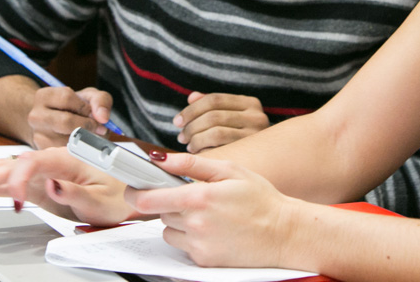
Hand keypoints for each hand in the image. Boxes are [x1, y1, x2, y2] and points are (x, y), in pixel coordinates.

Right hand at [0, 147, 133, 225]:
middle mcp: (53, 162)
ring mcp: (47, 173)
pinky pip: (15, 182)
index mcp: (67, 159)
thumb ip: (75, 191)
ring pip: (9, 170)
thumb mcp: (104, 198)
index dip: (20, 180)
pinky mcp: (45, 185)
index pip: (33, 164)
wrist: (135, 192)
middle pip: (13, 163)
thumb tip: (50, 185)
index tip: (16, 202)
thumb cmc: (123, 194)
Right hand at [27, 86, 114, 148]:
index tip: (95, 114)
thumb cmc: (74, 108)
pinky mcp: (44, 152)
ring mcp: (38, 136)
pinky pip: (66, 154)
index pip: (66, 98)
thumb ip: (100, 100)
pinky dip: (79, 150)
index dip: (86, 107)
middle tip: (98, 129)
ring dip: (84, 140)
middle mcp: (36, 116)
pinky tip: (81, 145)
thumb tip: (103, 117)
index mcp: (44, 96)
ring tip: (88, 135)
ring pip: (67, 140)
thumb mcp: (89, 97)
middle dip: (87, 125)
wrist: (56, 122)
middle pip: (65, 121)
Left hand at [124, 152, 300, 267]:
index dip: (135, 192)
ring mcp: (199, 245)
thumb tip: (161, 159)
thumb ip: (191, 164)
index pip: (148, 199)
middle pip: (160, 212)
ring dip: (180, 222)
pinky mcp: (204, 261)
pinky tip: (214, 230)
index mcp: (199, 198)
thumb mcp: (230, 170)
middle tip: (195, 197)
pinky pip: (184, 247)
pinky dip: (192, 238)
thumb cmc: (261, 199)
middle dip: (170, 203)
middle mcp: (196, 225)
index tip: (133, 187)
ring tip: (207, 215)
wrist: (285, 234)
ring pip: (169, 231)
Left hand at [173, 91, 269, 152]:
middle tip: (181, 137)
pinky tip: (199, 154)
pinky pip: (220, 149)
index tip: (177, 121)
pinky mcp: (251, 154)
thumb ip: (213, 106)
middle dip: (191, 126)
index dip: (192, 109)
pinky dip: (204, 150)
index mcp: (251, 103)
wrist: (272, 164)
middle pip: (213, 116)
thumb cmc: (243, 139)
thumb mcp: (232, 117)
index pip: (215, 99)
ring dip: (196, 139)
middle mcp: (257, 117)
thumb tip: (191, 97)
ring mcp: (256, 136)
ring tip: (189, 146)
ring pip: (215, 132)